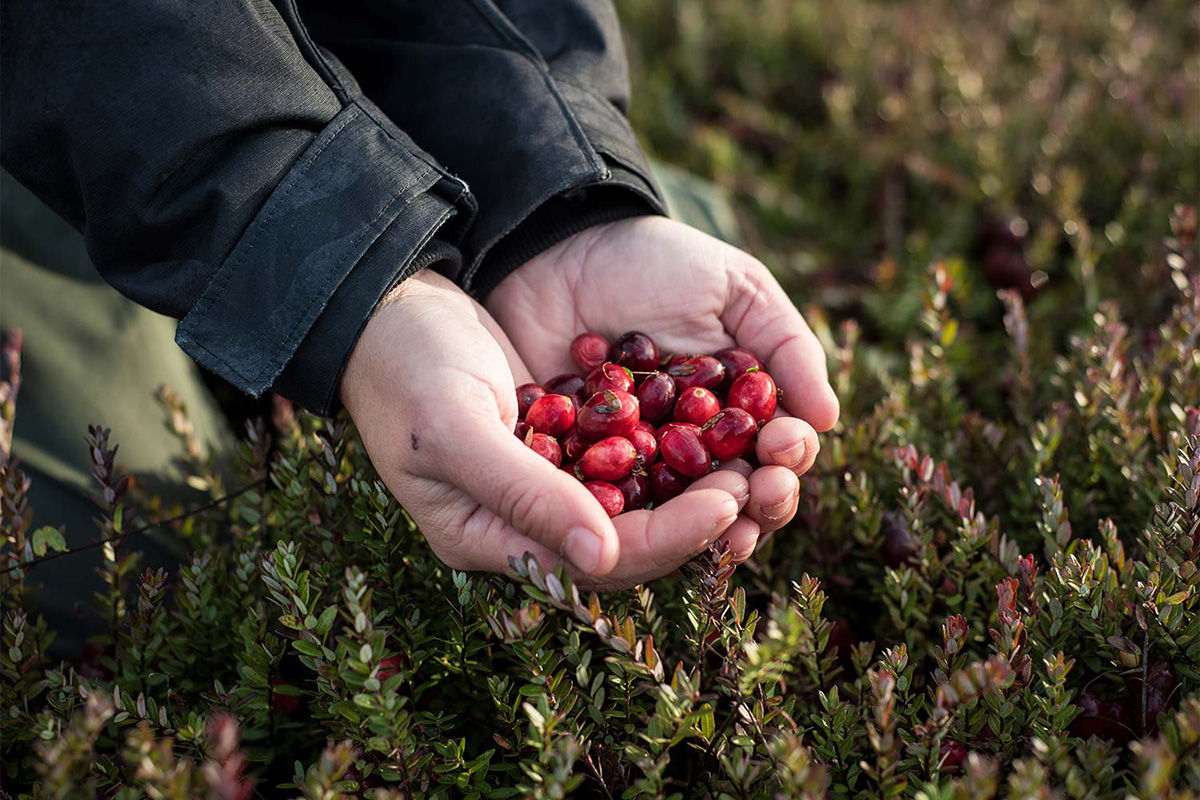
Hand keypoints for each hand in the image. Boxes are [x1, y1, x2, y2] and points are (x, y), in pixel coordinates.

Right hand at [340, 270, 748, 588]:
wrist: (384, 304)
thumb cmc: (403, 366)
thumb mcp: (455, 429)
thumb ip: (525, 494)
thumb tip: (607, 555)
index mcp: (488, 539)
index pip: (599, 561)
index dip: (670, 539)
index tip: (731, 503)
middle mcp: (522, 523)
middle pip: (631, 542)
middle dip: (700, 520)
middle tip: (763, 483)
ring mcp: (544, 482)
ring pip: (639, 504)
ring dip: (698, 488)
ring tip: (758, 462)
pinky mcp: (561, 442)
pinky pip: (630, 459)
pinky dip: (674, 448)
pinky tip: (721, 428)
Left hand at [487, 216, 838, 563]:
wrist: (561, 251)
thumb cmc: (659, 264)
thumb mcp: (736, 290)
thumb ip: (787, 345)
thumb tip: (828, 418)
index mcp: (741, 416)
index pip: (777, 456)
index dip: (787, 461)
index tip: (783, 445)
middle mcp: (695, 454)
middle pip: (737, 501)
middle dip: (757, 503)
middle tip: (758, 490)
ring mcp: (638, 470)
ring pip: (677, 521)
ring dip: (702, 529)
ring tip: (718, 525)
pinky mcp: (578, 477)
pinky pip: (604, 509)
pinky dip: (622, 520)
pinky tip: (635, 523)